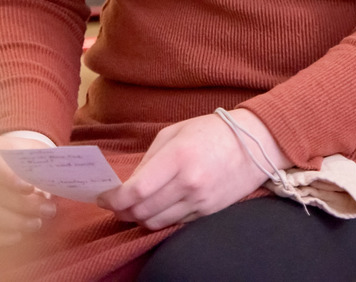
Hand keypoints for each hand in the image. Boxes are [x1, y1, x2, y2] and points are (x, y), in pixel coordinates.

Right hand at [0, 134, 58, 245]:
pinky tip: (21, 235)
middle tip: (47, 210)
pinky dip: (2, 236)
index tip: (30, 188)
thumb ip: (46, 163)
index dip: (7, 177)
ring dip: (14, 221)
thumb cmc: (29, 159)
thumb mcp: (38, 153)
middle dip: (20, 204)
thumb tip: (59, 178)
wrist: (17, 168)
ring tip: (38, 223)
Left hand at [97, 109, 285, 230]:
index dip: (114, 199)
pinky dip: (159, 219)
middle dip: (122, 211)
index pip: (137, 191)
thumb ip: (149, 160)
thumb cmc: (209, 132)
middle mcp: (189, 184)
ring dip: (138, 218)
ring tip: (130, 208)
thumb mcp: (173, 134)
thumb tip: (128, 184)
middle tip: (112, 204)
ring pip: (157, 223)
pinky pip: (175, 223)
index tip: (102, 197)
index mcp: (177, 158)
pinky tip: (154, 208)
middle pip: (143, 212)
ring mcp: (200, 202)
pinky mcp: (208, 213)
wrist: (253, 144)